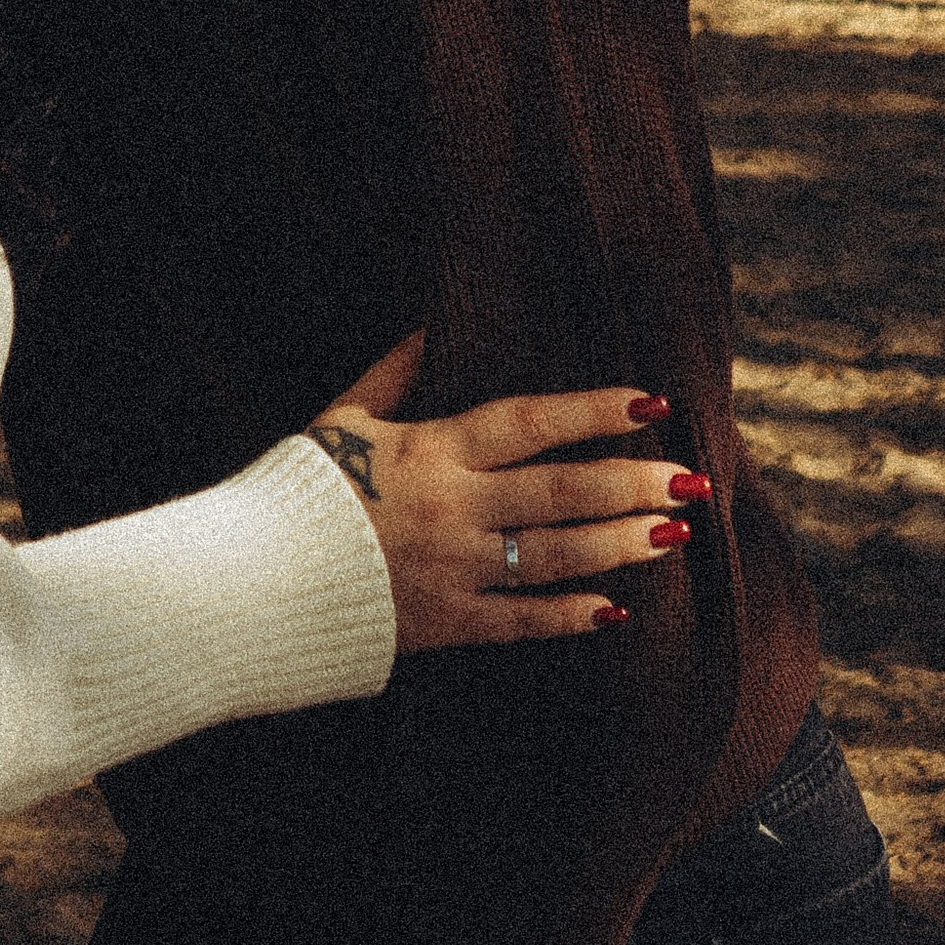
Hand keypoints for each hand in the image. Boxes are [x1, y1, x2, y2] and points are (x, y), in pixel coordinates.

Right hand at [308, 337, 691, 649]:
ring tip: (674, 534)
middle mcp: (455, 508)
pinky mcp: (447, 625)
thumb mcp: (341, 415)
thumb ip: (394, 370)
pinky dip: (571, 616)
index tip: (651, 402)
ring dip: (620, 544)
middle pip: (562, 492)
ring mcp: (456, 570)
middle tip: (692, 478)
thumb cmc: (297, 488)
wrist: (252, 579)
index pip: (531, 422)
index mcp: (433, 449)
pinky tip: (617, 610)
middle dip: (632, 483)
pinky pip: (522, 621)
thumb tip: (433, 319)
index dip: (594, 411)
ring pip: (557, 556)